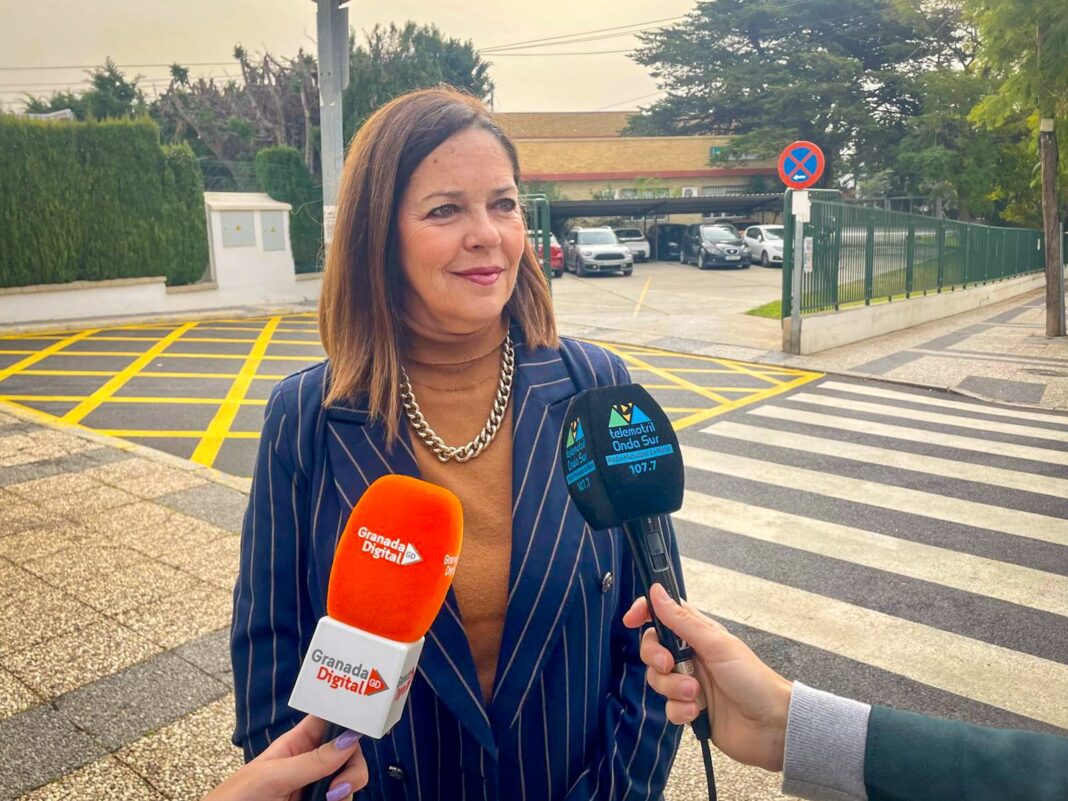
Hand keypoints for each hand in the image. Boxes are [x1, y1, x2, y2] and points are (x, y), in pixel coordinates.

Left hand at [202, 715, 368, 800]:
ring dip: (348, 788)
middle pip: (348, 753)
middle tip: (340, 785)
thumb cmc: (234, 799)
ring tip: (330, 800)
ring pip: (349, 780)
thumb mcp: (272, 776)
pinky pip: (343, 799)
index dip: (347, 717)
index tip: (361, 726)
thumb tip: (347, 740)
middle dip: (352, 766)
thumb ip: (311, 760)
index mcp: (296, 744)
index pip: (329, 720)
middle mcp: (310, 764)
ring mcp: (314, 788)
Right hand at [622, 583, 792, 771]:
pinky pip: (668, 708)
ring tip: (695, 694)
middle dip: (655, 658)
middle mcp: (691, 656)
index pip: (663, 615)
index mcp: (698, 634)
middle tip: (669, 665)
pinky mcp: (690, 710)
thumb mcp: (716, 645)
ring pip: (657, 680)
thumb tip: (656, 591)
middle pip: (652, 649)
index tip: (631, 620)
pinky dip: (679, 711)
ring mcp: (689, 683)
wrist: (772, 726)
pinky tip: (697, 712)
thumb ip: (682, 621)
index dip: (644, 613)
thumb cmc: (753, 679)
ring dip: (673, 688)